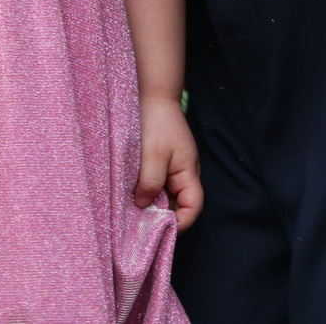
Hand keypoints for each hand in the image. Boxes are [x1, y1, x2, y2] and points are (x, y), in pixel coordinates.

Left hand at [136, 94, 203, 230]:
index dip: (180, 223)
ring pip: (167, 195)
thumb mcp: (152, 155)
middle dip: (162, 216)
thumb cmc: (156, 123)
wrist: (152, 95)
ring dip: (153, 203)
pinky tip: (132, 193)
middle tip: (140, 224)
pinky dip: (148, 191)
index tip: (158, 230)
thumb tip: (144, 207)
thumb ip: (151, 183)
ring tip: (133, 211)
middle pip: (179, 204)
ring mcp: (173, 167)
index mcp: (188, 172)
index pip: (193, 207)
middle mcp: (184, 173)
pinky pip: (158, 184)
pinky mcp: (162, 162)